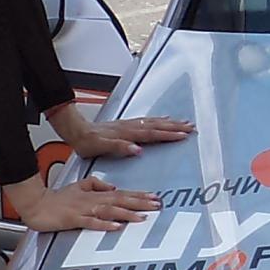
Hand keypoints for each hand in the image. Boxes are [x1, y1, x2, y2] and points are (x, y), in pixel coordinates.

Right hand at [15, 174, 163, 232]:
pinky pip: (91, 222)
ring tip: (142, 217)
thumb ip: (96, 184)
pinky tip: (116, 226)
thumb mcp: (79, 186)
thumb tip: (113, 186)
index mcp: (95, 194)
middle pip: (120, 201)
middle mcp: (92, 201)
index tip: (155, 197)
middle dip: (140, 203)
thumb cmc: (56, 198)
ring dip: (127, 213)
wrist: (36, 205)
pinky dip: (104, 224)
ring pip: (109, 211)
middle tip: (157, 205)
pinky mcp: (74, 219)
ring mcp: (84, 210)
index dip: (139, 195)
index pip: (122, 194)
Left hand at [65, 110, 195, 157]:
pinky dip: (159, 120)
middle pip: (157, 125)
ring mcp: (129, 124)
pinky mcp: (126, 125)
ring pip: (154, 122)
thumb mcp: (101, 147)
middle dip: (175, 127)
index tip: (184, 135)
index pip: (152, 133)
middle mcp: (130, 127)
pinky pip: (147, 121)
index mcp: (127, 133)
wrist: (77, 131)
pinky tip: (163, 120)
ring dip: (170, 122)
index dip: (169, 134)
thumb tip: (137, 149)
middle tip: (191, 127)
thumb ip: (119, 147)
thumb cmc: (88, 142)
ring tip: (184, 122)